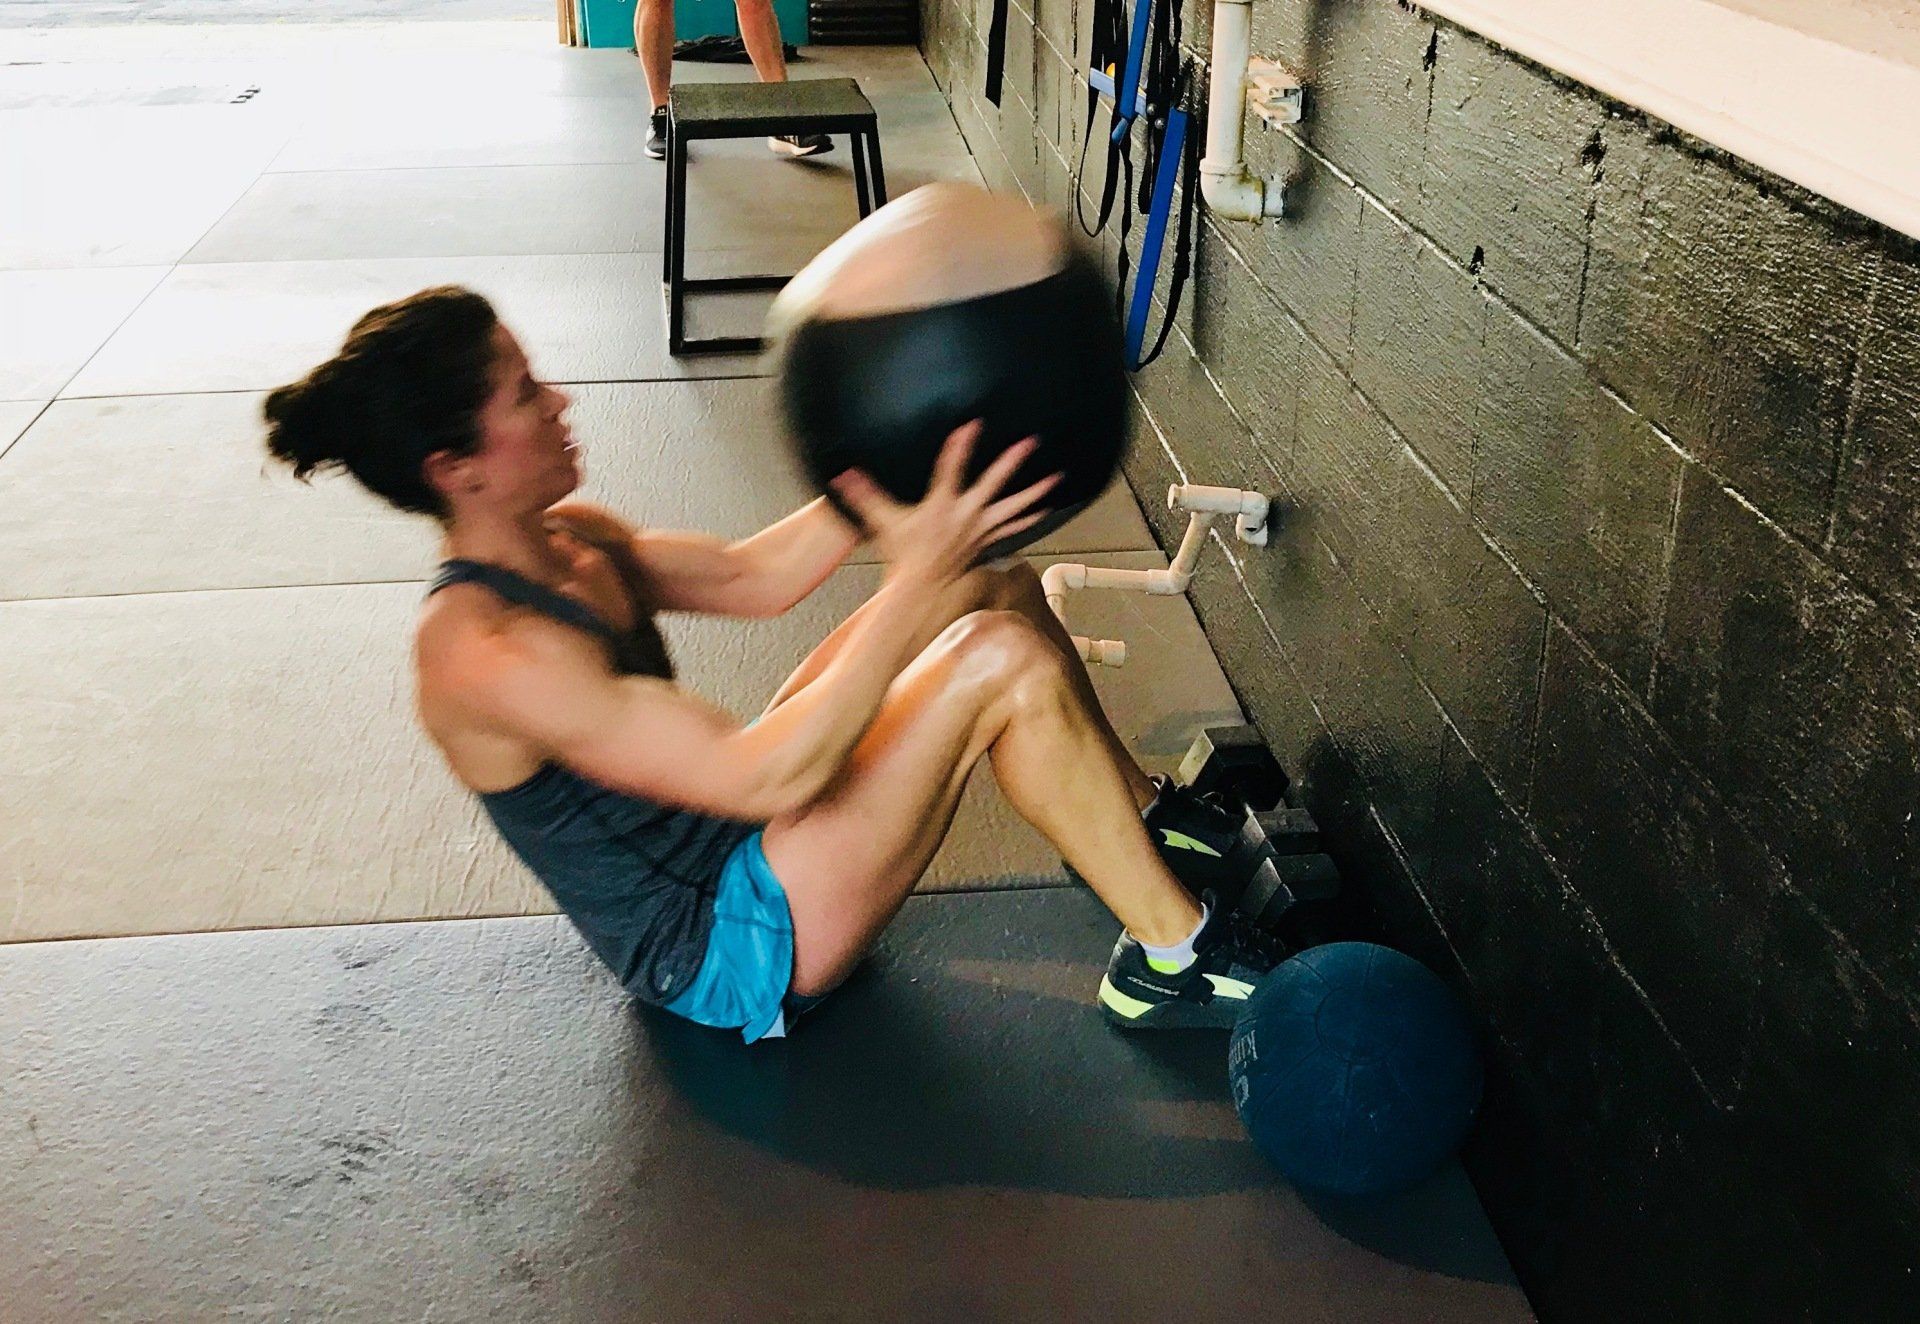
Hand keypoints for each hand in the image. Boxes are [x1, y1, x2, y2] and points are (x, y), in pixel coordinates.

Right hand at [830, 421, 1060, 587]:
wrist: (921, 586)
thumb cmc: (903, 553)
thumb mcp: (882, 521)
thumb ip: (864, 495)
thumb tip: (841, 475)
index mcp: (941, 505)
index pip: (951, 468)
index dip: (960, 446)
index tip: (972, 424)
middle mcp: (966, 515)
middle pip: (994, 483)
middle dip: (1012, 462)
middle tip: (1029, 442)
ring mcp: (980, 529)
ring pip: (1014, 507)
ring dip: (1035, 492)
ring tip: (1056, 477)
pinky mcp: (987, 540)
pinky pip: (1014, 527)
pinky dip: (1031, 516)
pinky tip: (1046, 505)